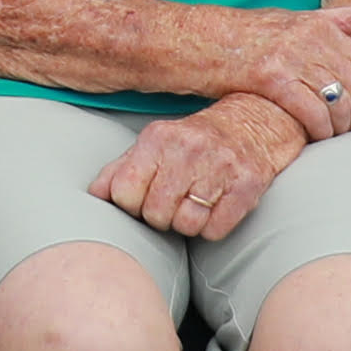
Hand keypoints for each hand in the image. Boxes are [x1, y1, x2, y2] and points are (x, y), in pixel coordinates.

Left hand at [92, 93, 301, 243]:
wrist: (256, 120)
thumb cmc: (194, 141)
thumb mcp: (153, 145)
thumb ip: (119, 170)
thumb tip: (94, 197)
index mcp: (157, 138)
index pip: (123, 192)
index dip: (130, 204)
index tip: (143, 197)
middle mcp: (188, 149)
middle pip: (154, 214)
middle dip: (160, 216)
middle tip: (173, 202)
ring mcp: (221, 167)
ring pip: (185, 225)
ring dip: (187, 224)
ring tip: (194, 204)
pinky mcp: (248, 186)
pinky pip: (215, 230)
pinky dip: (212, 228)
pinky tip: (215, 207)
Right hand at [231, 11, 350, 153]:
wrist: (200, 40)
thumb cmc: (245, 35)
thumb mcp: (289, 19)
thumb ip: (328, 20)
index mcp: (319, 25)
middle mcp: (310, 38)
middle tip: (348, 129)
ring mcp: (291, 57)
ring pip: (338, 101)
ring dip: (339, 126)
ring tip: (331, 135)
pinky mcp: (272, 79)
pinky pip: (311, 112)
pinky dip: (319, 130)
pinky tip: (314, 137)